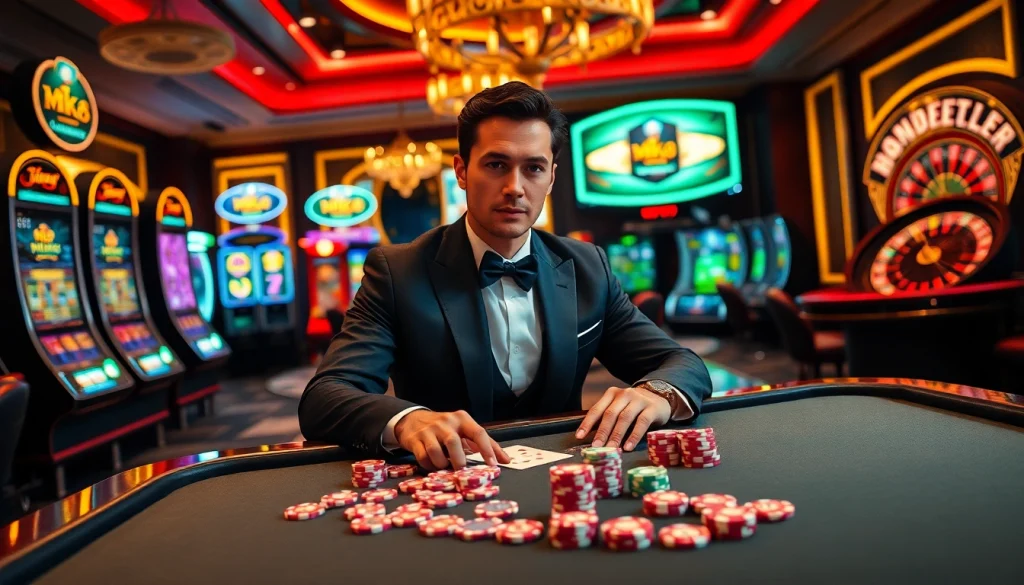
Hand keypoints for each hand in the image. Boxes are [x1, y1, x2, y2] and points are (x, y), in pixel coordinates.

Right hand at [394, 409, 510, 470]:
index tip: (493, 465)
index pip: (478, 432)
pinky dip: (429, 466)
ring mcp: (429, 430)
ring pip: (436, 451)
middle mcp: (446, 422)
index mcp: (462, 419)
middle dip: (459, 461)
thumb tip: (506, 460)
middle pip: (454, 442)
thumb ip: (486, 444)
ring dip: (442, 465)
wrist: (413, 419)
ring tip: (445, 468)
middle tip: (462, 472)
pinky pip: (423, 457)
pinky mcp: (415, 439)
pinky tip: (433, 466)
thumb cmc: (446, 428)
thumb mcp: (465, 430)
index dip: (487, 450)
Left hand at [575, 386, 671, 450]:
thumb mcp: (619, 407)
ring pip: (624, 418)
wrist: (660, 397)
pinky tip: (628, 447)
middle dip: (602, 431)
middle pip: (610, 414)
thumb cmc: (634, 407)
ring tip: (611, 449)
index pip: (597, 409)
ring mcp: (639, 400)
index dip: (587, 423)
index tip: (579, 437)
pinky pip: (642, 422)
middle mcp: (624, 394)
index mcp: (612, 394)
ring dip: (617, 435)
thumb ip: (607, 417)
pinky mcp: (652, 408)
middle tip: (596, 446)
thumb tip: (591, 437)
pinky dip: (634, 436)